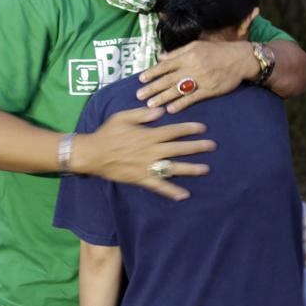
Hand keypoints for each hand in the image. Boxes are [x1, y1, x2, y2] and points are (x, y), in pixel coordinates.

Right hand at [72, 106, 213, 200]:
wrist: (93, 153)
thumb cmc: (107, 133)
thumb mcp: (123, 117)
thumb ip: (142, 114)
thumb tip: (161, 110)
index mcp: (148, 134)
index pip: (173, 131)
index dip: (188, 129)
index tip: (202, 128)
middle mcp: (151, 150)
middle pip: (178, 148)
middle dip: (196, 147)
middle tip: (212, 146)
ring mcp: (147, 165)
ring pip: (172, 167)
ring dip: (190, 169)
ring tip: (206, 169)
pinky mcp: (141, 178)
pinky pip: (159, 186)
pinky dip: (171, 191)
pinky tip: (184, 195)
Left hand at [137, 41, 256, 113]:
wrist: (240, 58)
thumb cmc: (217, 51)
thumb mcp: (196, 45)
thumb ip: (178, 52)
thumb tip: (160, 57)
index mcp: (188, 55)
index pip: (166, 65)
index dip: (152, 73)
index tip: (141, 79)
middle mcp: (192, 67)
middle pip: (168, 79)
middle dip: (153, 88)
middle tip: (139, 95)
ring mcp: (201, 80)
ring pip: (178, 90)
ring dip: (163, 97)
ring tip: (151, 104)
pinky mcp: (210, 90)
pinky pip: (193, 98)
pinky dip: (181, 104)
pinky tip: (171, 109)